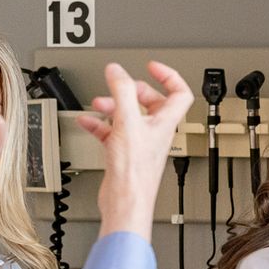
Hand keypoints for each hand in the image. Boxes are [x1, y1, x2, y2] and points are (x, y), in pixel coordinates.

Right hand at [77, 61, 193, 239]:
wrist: (124, 202)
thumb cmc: (135, 173)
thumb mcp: (128, 122)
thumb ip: (123, 92)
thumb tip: (117, 71)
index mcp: (165, 123)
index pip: (179, 93)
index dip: (169, 76)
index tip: (152, 66)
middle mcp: (155, 132)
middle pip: (150, 103)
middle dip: (132, 91)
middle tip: (119, 85)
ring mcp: (139, 143)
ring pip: (128, 116)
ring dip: (113, 106)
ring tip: (100, 102)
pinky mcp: (123, 154)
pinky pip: (112, 132)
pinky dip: (100, 124)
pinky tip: (88, 121)